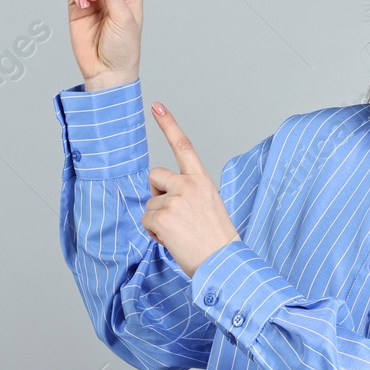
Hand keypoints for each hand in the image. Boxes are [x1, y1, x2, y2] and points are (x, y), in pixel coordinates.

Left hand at [143, 102, 242, 277]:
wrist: (223, 263)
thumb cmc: (215, 239)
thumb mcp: (208, 206)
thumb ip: (187, 193)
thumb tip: (160, 197)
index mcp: (202, 180)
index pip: (184, 146)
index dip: (169, 124)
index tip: (157, 106)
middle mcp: (189, 185)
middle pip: (154, 176)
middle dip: (157, 195)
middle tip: (176, 216)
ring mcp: (175, 199)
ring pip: (149, 202)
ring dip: (157, 219)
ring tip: (179, 232)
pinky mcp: (162, 216)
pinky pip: (146, 220)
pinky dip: (154, 233)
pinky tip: (172, 240)